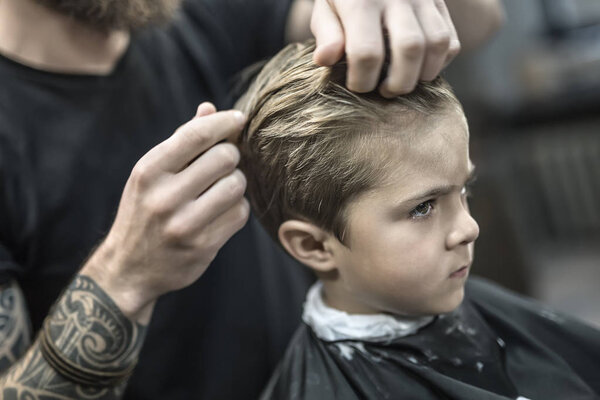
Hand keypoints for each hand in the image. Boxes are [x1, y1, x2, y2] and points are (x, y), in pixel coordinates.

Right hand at [82, 103, 249, 321]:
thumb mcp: (151, 174)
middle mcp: (164, 197)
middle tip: (223, 164)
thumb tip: (209, 108)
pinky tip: (221, 211)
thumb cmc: (144, 211)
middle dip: (230, 156)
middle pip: (225, 158)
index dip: (224, 122)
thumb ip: (181, 141)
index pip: (197, 134)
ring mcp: (184, 224)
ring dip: (236, 184)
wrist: (128, 269)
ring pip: (236, 186)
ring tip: (221, 189)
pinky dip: (237, 209)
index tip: (239, 119)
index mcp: (149, 171)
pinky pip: (240, 214)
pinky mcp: (203, 246)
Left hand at [310, 0, 460, 96]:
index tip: (356, 85)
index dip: (361, 80)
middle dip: (398, 83)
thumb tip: (325, 60)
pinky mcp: (440, 2)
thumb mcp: (325, 9)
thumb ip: (326, 33)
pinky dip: (440, 63)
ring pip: (438, 44)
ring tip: (402, 81)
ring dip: (423, 75)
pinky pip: (451, 40)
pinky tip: (418, 67)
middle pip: (410, 49)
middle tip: (383, 90)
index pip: (367, 52)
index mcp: (361, 0)